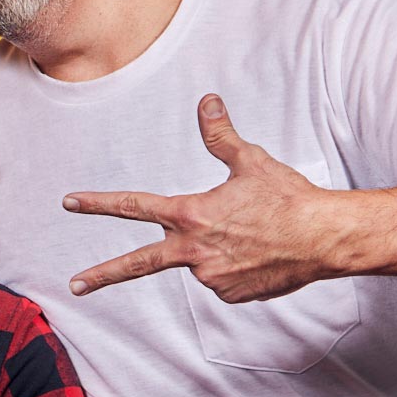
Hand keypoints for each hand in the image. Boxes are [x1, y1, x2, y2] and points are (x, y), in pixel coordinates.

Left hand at [64, 95, 336, 302]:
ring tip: (252, 236)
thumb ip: (220, 135)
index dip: (99, 203)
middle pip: (138, 263)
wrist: (326, 239)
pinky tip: (259, 255)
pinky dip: (233, 267)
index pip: (135, 206)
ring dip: (214, 250)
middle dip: (102, 274)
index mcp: (191, 215)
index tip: (70, 202)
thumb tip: (207, 101)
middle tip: (74, 284)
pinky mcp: (230, 294)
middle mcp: (194, 250)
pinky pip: (221, 279)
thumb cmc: (288, 198)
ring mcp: (211, 277)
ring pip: (198, 262)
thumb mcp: (251, 161)